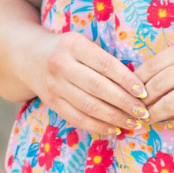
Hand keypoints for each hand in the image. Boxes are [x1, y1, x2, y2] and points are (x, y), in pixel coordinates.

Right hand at [23, 30, 149, 137]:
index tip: (144, 92)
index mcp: (73, 45)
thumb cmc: (68, 50)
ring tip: (134, 124)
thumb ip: (104, 59)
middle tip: (143, 113)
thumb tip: (138, 84)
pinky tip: (115, 129)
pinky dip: (98, 127)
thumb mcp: (82, 43)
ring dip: (114, 118)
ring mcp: (55, 86)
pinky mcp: (52, 103)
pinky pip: (78, 119)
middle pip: (98, 88)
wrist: (29, 57)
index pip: (106, 65)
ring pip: (89, 106)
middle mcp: (61, 65)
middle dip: (124, 103)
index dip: (127, 80)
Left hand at [136, 33, 173, 131]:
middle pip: (156, 86)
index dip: (136, 82)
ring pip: (169, 104)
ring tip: (148, 120)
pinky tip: (171, 126)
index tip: (130, 93)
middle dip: (141, 102)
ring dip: (154, 115)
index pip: (151, 65)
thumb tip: (151, 77)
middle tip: (134, 111)